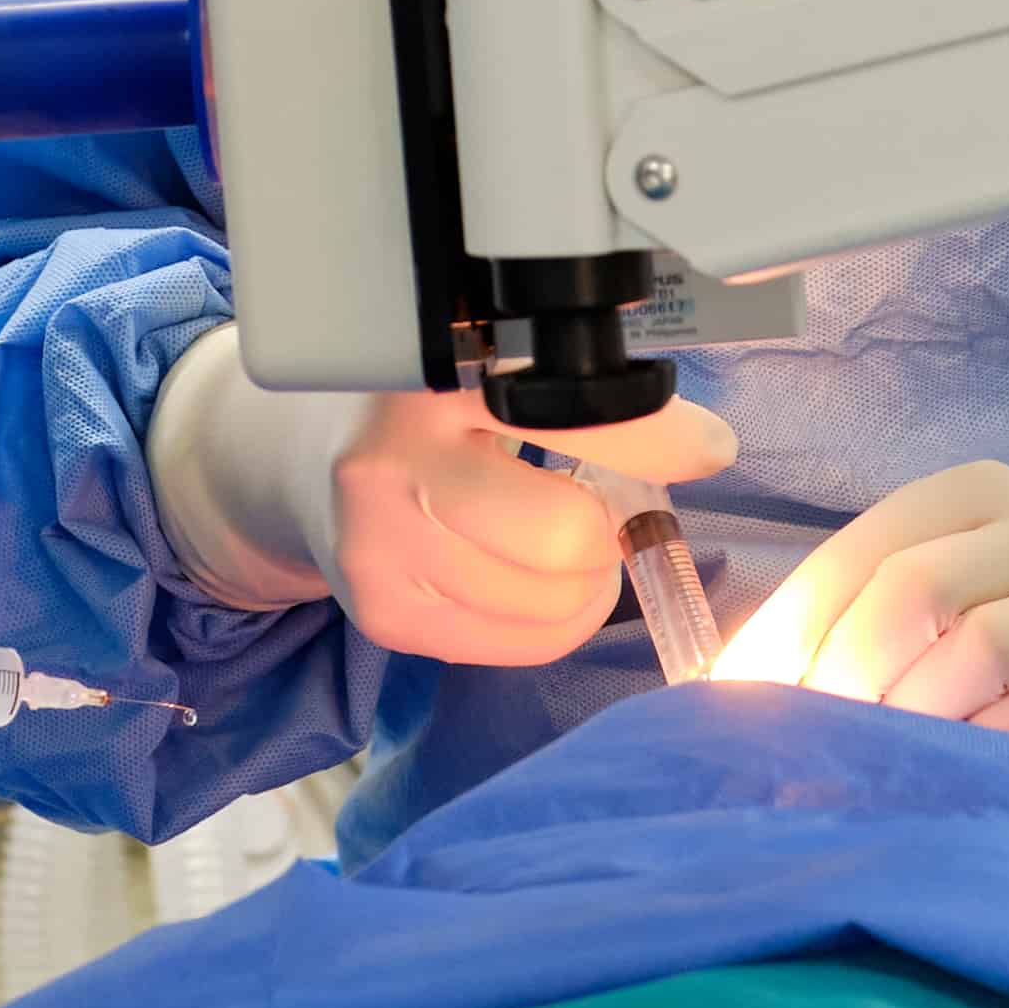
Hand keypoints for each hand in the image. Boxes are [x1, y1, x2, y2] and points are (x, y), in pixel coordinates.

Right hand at [147, 331, 730, 666]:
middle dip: (606, 530)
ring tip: (559, 542)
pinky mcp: (383, 613)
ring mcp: (379, 546)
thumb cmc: (429, 404)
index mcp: (434, 373)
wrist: (305, 456)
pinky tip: (525, 578)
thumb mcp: (489, 360)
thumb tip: (703, 447)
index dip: (659, 439)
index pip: (575, 414)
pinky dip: (548, 622)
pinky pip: (518, 647)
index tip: (702, 446)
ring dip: (585, 584)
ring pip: (551, 605)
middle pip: (566, 538)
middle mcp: (391, 461)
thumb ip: (585, 389)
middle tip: (594, 505)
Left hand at [714, 466, 1008, 786]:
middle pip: (917, 589)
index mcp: (974, 493)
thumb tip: (723, 691)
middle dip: (846, 676)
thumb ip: (848, 622)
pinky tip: (957, 771)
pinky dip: (986, 745)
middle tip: (815, 745)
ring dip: (913, 717)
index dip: (793, 630)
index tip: (745, 707)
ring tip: (883, 762)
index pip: (862, 549)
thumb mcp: (941, 604)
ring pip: (983, 647)